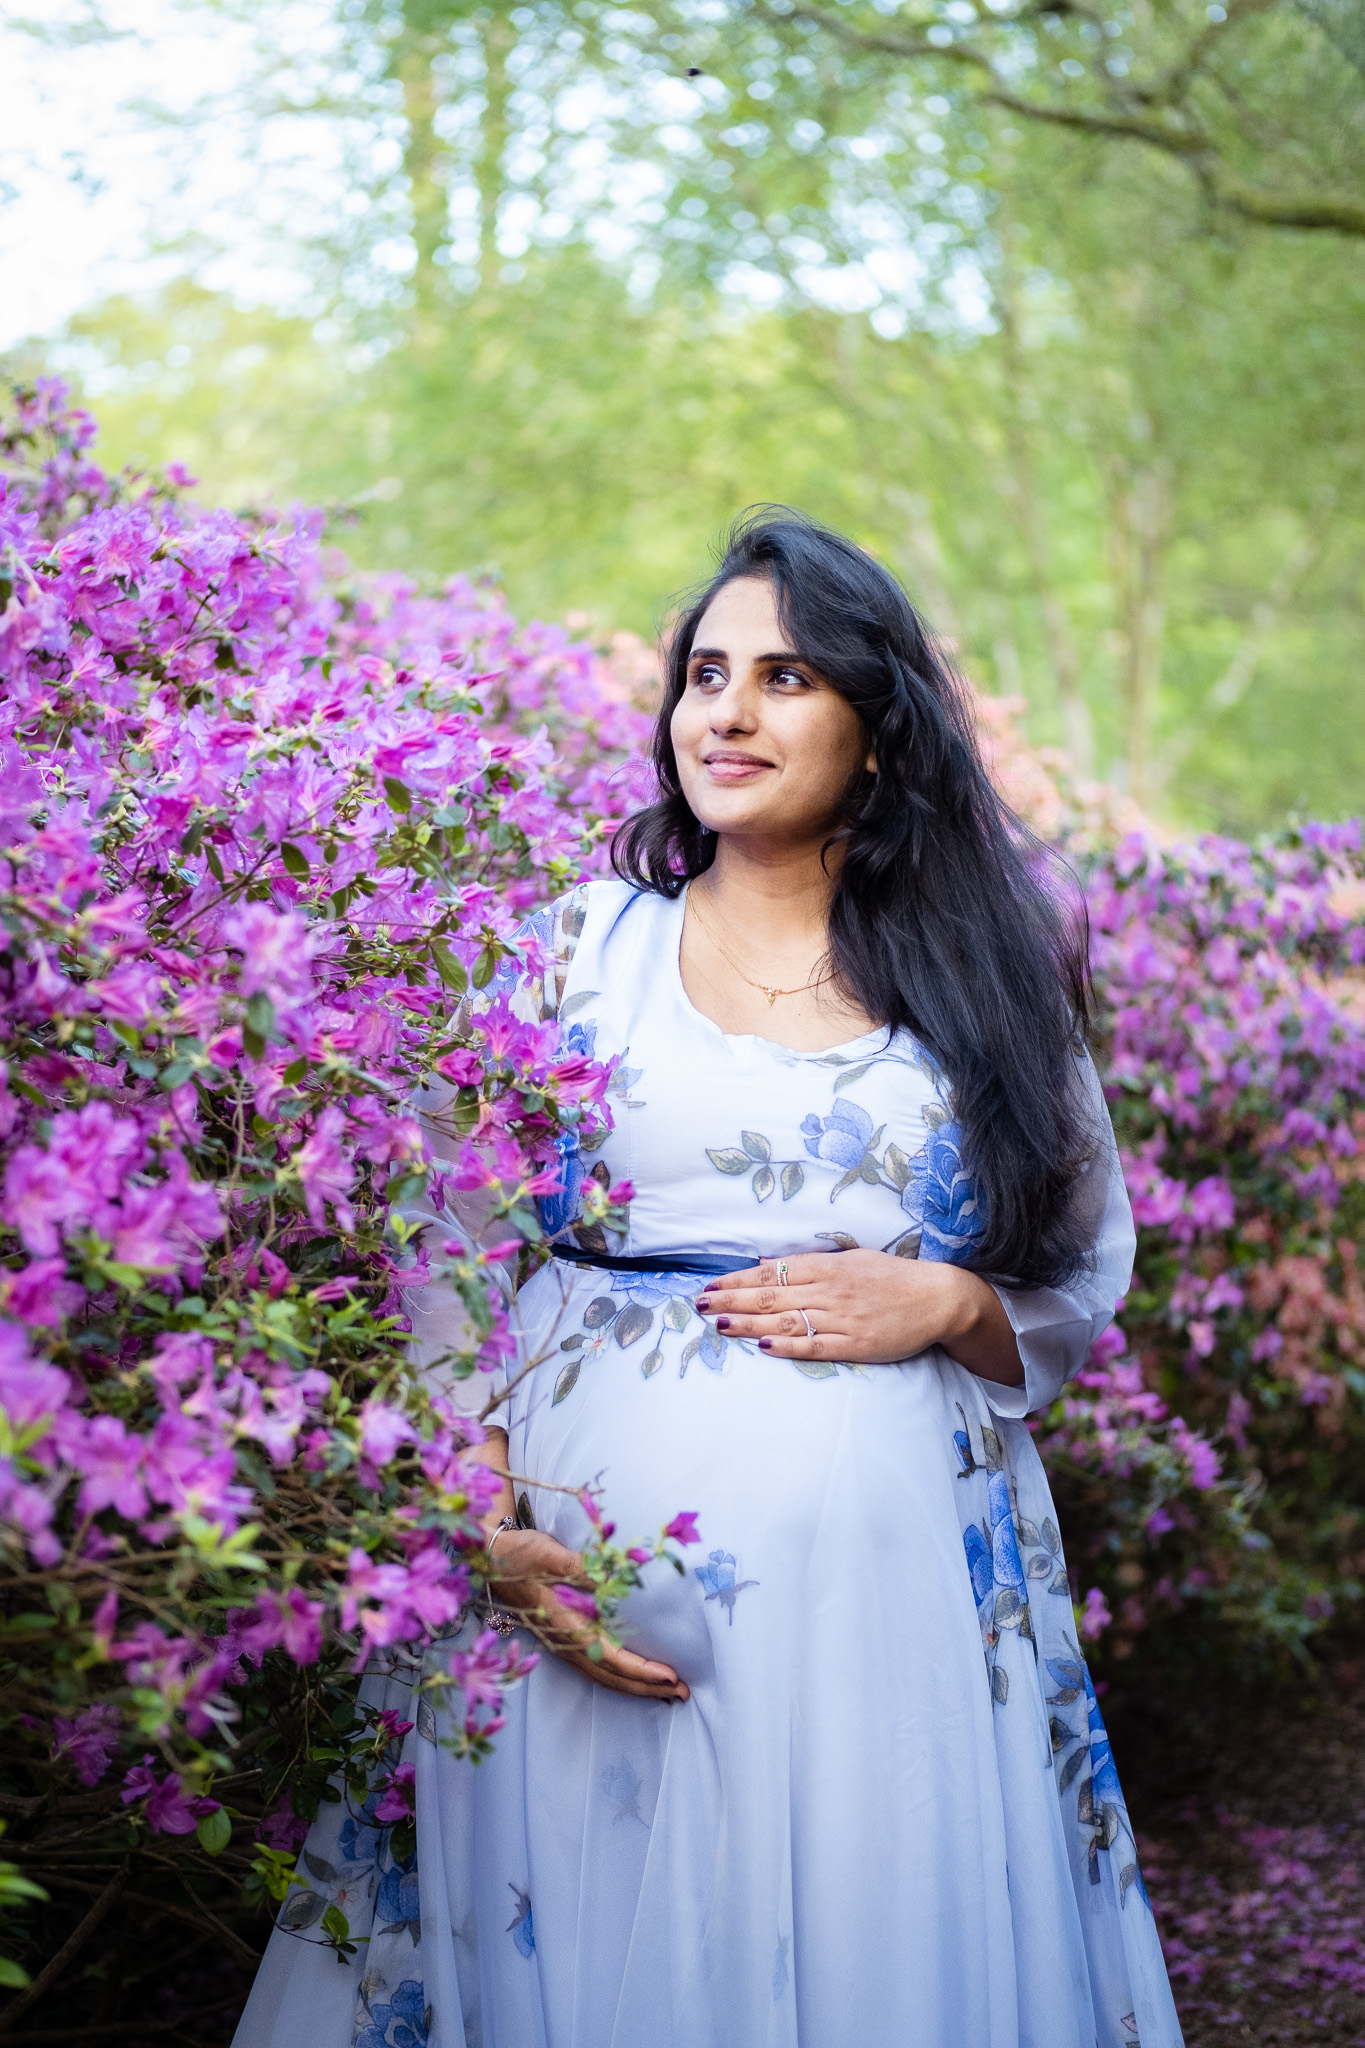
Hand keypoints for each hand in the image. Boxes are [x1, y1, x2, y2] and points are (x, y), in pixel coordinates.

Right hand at [485, 1526, 689, 1703]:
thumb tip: (615, 1574)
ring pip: (603, 1675)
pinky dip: (620, 1674)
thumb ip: (580, 1566)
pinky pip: (596, 1665)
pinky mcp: (562, 1637)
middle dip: (646, 1686)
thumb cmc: (518, 1554)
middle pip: (610, 1676)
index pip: (608, 1656)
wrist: (486, 1558)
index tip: (669, 1674)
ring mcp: (562, 1643)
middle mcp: (563, 1642)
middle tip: (683, 1692)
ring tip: (669, 1691)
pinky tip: (636, 1674)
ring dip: (636, 1685)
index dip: (639, 1668)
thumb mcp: (548, 1554)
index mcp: (563, 1625)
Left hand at [697, 1251, 1022, 1385]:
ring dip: (749, 1322)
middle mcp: (830, 1290)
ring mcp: (843, 1318)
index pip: (773, 1272)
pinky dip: (787, 1345)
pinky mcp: (857, 1345)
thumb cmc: (893, 1278)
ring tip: (719, 1325)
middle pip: (772, 1295)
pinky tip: (763, 1345)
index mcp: (828, 1266)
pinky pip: (815, 1346)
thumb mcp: (852, 1259)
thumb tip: (769, 1265)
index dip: (738, 1280)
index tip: (711, 1287)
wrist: (939, 1298)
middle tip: (700, 1306)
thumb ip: (812, 1264)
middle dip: (732, 1300)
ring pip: (787, 1320)